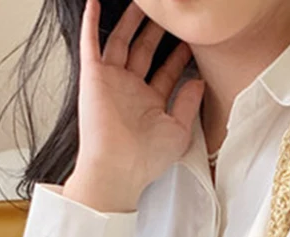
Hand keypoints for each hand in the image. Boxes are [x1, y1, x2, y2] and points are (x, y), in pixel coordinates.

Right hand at [64, 0, 204, 211]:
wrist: (118, 167)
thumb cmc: (147, 159)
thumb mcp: (179, 130)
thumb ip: (188, 103)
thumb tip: (199, 80)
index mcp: (151, 103)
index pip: (167, 72)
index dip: (179, 56)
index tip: (191, 40)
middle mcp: (131, 90)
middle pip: (145, 51)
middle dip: (156, 31)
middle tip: (166, 13)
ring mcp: (112, 81)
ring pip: (122, 41)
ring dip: (130, 21)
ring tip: (141, 2)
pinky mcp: (93, 76)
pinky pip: (90, 43)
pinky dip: (91, 22)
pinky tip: (94, 3)